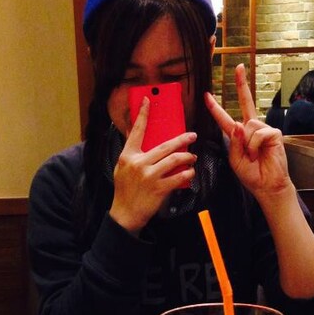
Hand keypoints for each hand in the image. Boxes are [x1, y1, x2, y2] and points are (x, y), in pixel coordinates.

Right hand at [109, 97, 196, 232]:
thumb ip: (131, 153)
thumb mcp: (122, 168)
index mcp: (128, 156)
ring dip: (187, 157)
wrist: (125, 214)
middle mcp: (138, 163)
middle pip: (165, 146)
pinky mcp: (158, 189)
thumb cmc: (124, 190)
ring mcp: (149, 176)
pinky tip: (190, 172)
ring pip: (174, 160)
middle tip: (192, 136)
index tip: (148, 100)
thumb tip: (137, 135)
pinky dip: (187, 174)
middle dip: (182, 139)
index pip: (136, 131)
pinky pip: (178, 178)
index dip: (142, 115)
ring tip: (192, 157)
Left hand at [205, 64, 291, 196]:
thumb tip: (240, 124)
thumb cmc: (251, 174)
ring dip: (247, 144)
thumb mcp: (235, 160)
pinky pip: (258, 133)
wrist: (267, 186)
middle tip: (239, 67)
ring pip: (248, 125)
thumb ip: (234, 143)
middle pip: (245, 103)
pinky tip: (259, 154)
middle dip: (242, 85)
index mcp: (239, 136)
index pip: (225, 118)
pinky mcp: (273, 133)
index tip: (207, 95)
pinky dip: (255, 146)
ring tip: (253, 157)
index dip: (216, 107)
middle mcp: (251, 129)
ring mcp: (263, 129)